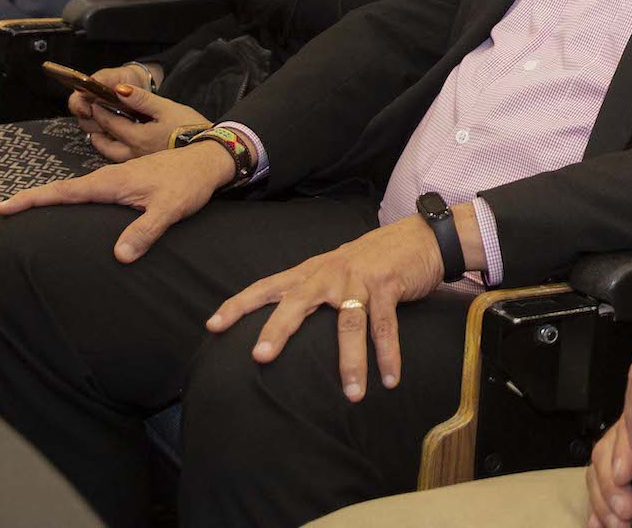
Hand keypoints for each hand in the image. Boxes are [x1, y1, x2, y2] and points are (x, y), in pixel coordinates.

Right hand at [0, 141, 234, 260]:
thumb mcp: (169, 210)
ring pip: (75, 190)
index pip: (64, 192)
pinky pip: (89, 192)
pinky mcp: (125, 184)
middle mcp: (109, 179)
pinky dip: (70, 197)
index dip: (34, 199)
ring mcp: (116, 180)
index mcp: (112, 183)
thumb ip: (145, 231)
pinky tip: (69, 207)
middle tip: (2, 210)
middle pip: (62, 190)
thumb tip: (120, 256)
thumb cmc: (187, 185)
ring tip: (25, 209)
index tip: (3, 206)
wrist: (205, 163)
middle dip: (32, 198)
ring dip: (50, 197)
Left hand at [69, 68, 207, 162]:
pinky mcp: (148, 167)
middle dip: (95, 129)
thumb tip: (118, 89)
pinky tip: (119, 144)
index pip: (110, 122)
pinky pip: (124, 160)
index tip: (93, 101)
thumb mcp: (167, 107)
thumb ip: (141, 98)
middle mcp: (135, 154)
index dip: (99, 110)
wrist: (212, 151)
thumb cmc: (191, 128)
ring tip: (98, 134)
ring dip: (102, 143)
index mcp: (138, 137)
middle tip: (91, 118)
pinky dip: (115, 151)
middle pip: (105, 144)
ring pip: (112, 155)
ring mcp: (141, 163)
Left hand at [205, 216, 445, 400]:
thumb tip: (285, 329)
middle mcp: (329, 274)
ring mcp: (358, 280)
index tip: (213, 326)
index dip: (239, 305)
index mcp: (311, 272)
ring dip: (351, 362)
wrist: (418, 237)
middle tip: (260, 357)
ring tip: (352, 395)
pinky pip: (385, 326)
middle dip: (277, 330)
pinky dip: (389, 355)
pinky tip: (391, 380)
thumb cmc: (372, 261)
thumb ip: (311, 292)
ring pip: (348, 323)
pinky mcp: (388, 285)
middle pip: (296, 302)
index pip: (266, 286)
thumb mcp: (335, 271)